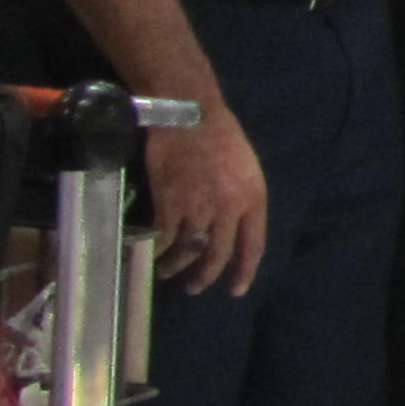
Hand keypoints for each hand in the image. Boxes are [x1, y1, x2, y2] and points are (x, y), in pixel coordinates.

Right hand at [145, 105, 268, 296]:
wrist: (189, 115)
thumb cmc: (221, 136)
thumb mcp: (247, 169)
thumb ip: (242, 199)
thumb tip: (231, 227)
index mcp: (253, 199)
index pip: (253, 245)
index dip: (245, 271)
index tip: (236, 290)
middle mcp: (228, 208)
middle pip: (218, 254)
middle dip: (206, 276)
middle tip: (195, 288)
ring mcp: (198, 207)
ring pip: (188, 249)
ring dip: (176, 266)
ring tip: (168, 273)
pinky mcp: (169, 203)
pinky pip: (163, 237)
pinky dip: (156, 249)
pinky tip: (151, 252)